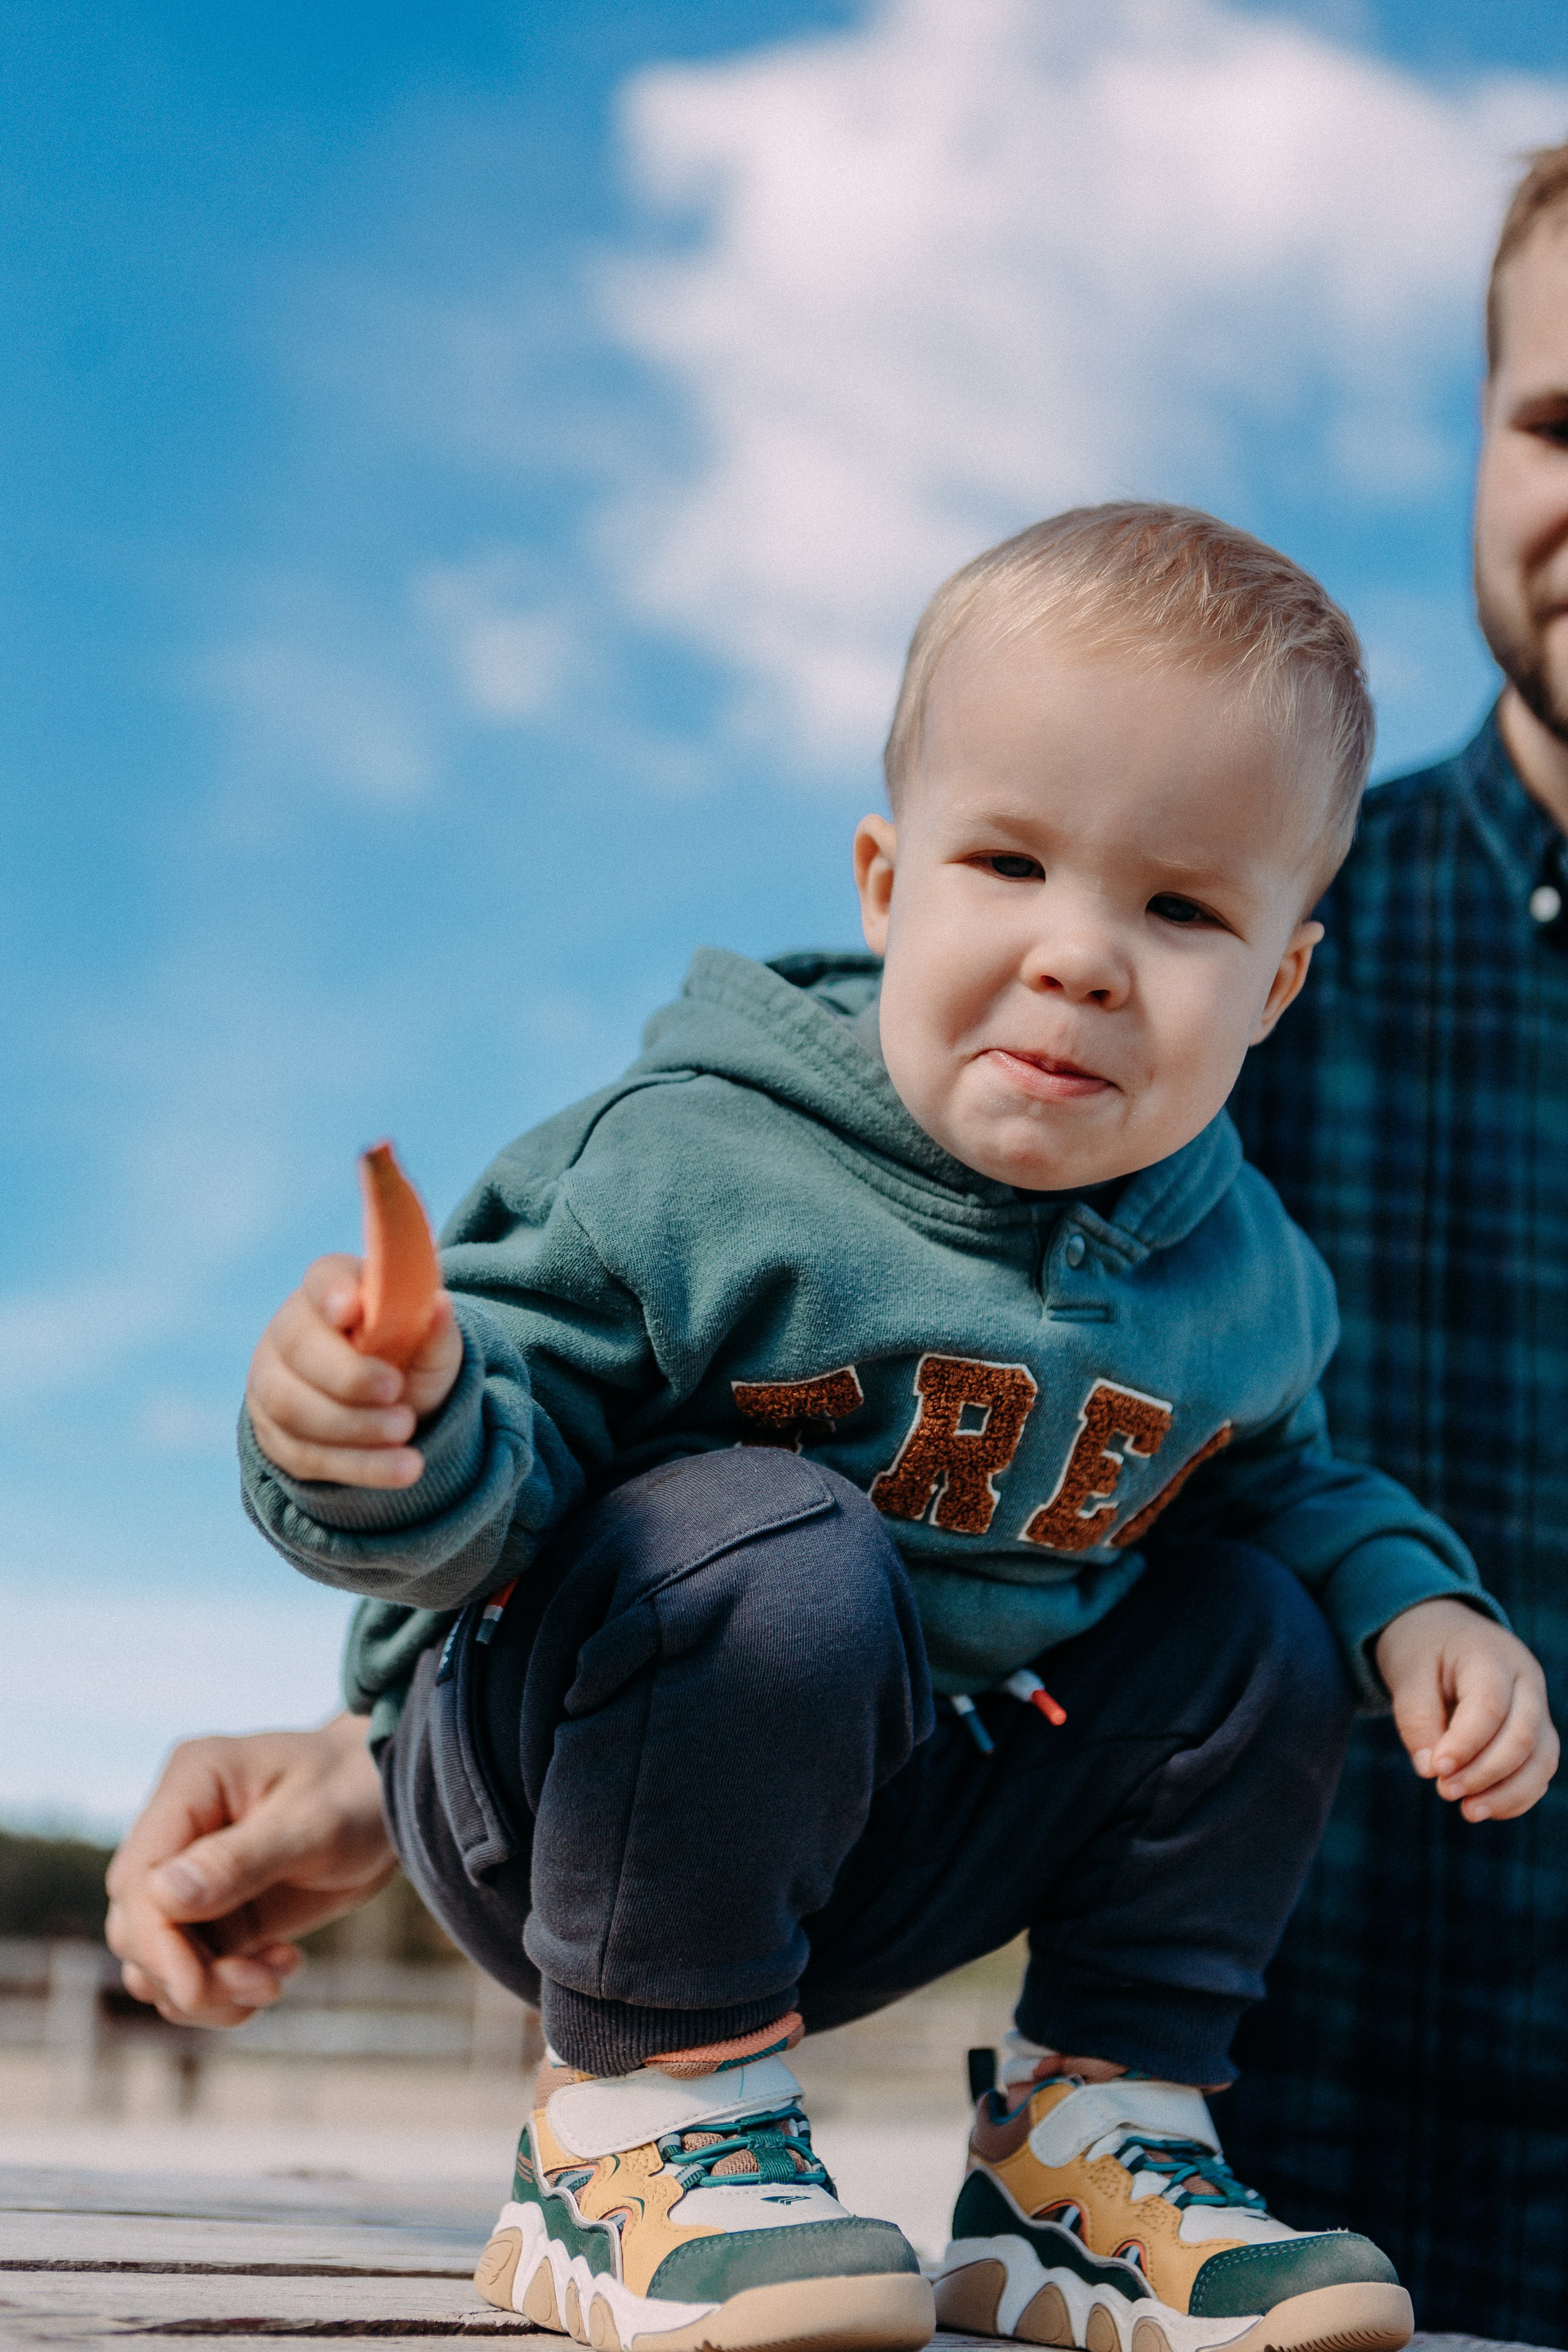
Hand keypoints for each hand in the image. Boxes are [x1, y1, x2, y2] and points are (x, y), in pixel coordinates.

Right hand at [105, 1716, 397, 2026]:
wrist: (393, 1799)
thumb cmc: (356, 1790)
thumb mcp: (313, 1822)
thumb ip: (240, 1859)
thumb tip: (162, 1895)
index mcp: (191, 1784)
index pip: (137, 1879)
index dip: (155, 1943)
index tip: (197, 1987)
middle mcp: (178, 1830)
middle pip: (135, 1929)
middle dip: (188, 1975)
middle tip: (264, 1984)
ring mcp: (193, 1875)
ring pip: (156, 1960)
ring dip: (207, 1990)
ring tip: (276, 1978)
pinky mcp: (216, 1912)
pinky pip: (193, 1969)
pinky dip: (227, 1989)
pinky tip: (283, 1967)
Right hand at [246, 1253, 463, 1486]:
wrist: (393, 1410)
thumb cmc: (410, 1360)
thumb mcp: (432, 1344)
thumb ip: (434, 1328)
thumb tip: (440, 1305)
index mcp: (331, 1290)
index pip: (323, 1279)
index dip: (333, 1293)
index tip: (353, 1311)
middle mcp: (290, 1331)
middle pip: (299, 1348)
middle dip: (348, 1375)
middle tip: (396, 1392)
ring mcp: (273, 1384)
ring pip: (293, 1406)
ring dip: (354, 1425)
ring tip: (406, 1432)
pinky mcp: (276, 1436)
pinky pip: (305, 1454)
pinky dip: (358, 1464)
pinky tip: (400, 1468)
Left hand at [1375, 1598, 1557, 1821]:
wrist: (1444, 1630)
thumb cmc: (1423, 1650)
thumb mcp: (1407, 1671)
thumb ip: (1415, 1718)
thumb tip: (1429, 1771)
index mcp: (1491, 1655)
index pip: (1489, 1707)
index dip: (1465, 1745)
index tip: (1434, 1771)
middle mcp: (1526, 1680)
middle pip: (1522, 1736)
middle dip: (1484, 1773)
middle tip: (1444, 1791)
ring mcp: (1538, 1706)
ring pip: (1541, 1758)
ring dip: (1507, 1793)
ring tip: (1468, 1811)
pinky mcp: (1538, 1731)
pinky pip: (1540, 1770)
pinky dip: (1518, 1795)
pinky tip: (1485, 1808)